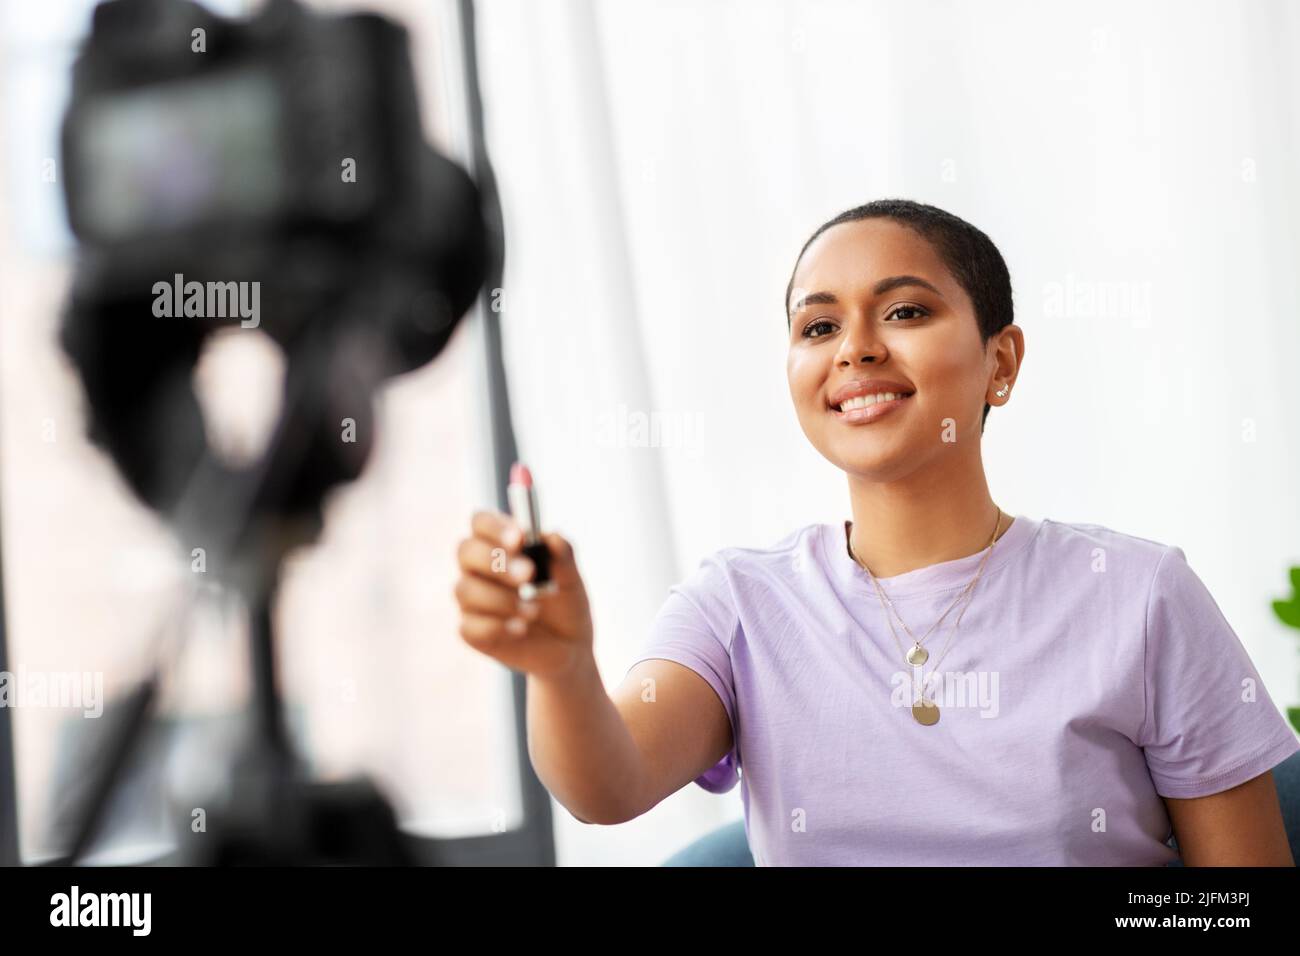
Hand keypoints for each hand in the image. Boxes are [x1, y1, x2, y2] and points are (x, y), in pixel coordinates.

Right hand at [453, 510, 594, 680]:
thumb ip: (563, 557)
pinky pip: (470, 626)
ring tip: (534, 611)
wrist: (570, 647)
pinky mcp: (472, 632)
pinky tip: (521, 629)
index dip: (495, 526)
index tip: (520, 538)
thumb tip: (552, 537)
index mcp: (500, 545)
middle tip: (528, 574)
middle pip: (465, 551)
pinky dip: (497, 626)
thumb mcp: (572, 580)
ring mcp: (472, 601)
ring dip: (501, 598)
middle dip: (496, 561)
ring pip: (466, 589)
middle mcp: (479, 569)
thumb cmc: (566, 604)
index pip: (481, 522)